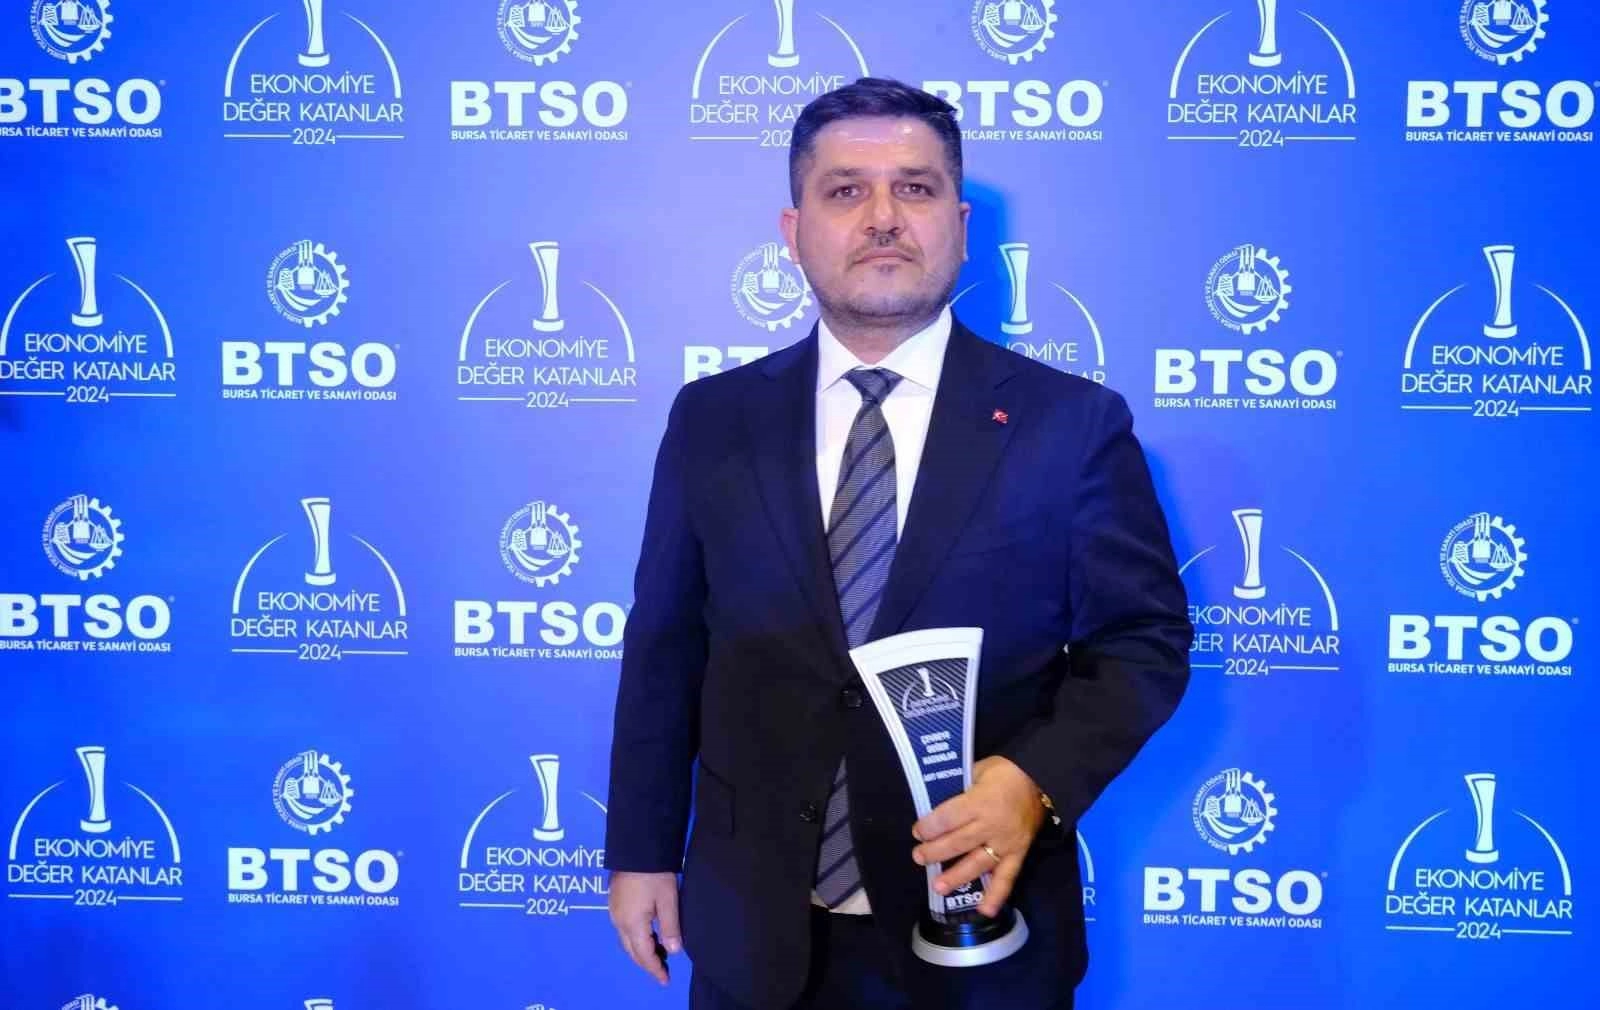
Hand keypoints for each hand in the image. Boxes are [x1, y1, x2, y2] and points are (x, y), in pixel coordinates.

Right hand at [608, 870, 680, 985]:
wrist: (635, 846)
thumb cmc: (654, 873)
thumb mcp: (668, 900)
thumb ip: (670, 927)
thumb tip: (674, 951)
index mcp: (632, 923)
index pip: (643, 954)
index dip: (654, 968)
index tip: (665, 979)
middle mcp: (618, 921)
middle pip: (631, 951)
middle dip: (646, 963)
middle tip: (662, 971)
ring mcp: (613, 912)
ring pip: (625, 941)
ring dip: (639, 951)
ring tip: (657, 955)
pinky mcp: (613, 903)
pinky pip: (623, 930)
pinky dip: (634, 939)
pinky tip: (646, 936)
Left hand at [910, 756, 1046, 917]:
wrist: (1040, 779)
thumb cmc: (1004, 773)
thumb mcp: (978, 771)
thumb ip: (959, 788)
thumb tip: (935, 805)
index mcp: (980, 801)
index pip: (949, 817)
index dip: (930, 826)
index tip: (917, 831)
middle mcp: (992, 825)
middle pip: (959, 842)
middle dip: (935, 851)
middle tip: (918, 857)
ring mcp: (1006, 842)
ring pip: (978, 862)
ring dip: (957, 876)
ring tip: (938, 887)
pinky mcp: (1019, 854)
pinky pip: (1007, 877)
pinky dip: (997, 895)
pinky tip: (985, 911)